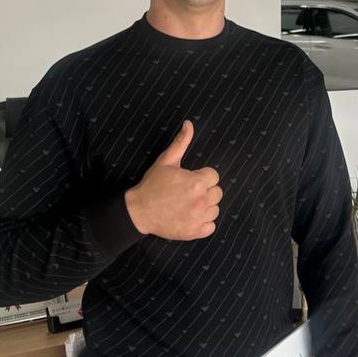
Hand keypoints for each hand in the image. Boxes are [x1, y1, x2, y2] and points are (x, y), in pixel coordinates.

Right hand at [124, 120, 221, 240]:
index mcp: (197, 182)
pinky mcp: (195, 232)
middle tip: (188, 191)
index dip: (202, 176)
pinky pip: (211, 226)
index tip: (190, 179)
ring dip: (205, 206)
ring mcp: (198, 218)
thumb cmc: (152, 184)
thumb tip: (189, 124)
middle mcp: (201, 201)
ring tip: (189, 203)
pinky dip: (204, 223)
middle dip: (205, 190)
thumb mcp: (166, 160)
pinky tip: (191, 216)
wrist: (139, 210)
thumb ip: (181, 142)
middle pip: (217, 193)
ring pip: (215, 209)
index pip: (214, 176)